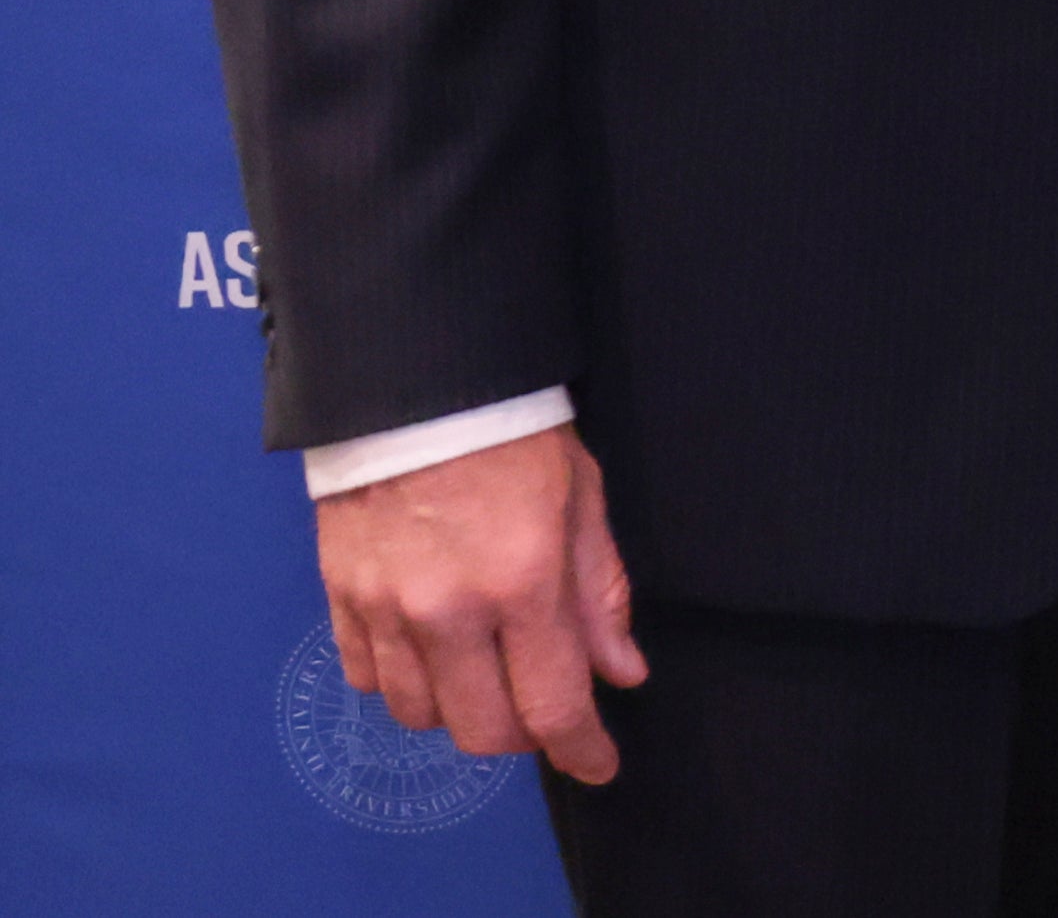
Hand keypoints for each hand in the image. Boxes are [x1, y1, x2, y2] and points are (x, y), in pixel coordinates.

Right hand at [315, 423, 648, 784]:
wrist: (417, 386)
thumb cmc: (517, 436)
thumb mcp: (584, 503)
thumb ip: (601, 595)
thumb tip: (621, 673)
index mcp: (523, 582)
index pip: (551, 705)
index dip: (580, 749)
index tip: (599, 765)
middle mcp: (449, 610)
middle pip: (481, 730)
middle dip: (523, 734)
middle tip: (544, 707)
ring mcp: (386, 609)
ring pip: (420, 715)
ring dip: (461, 709)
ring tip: (488, 669)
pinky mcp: (341, 598)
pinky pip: (369, 679)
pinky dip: (405, 682)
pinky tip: (432, 651)